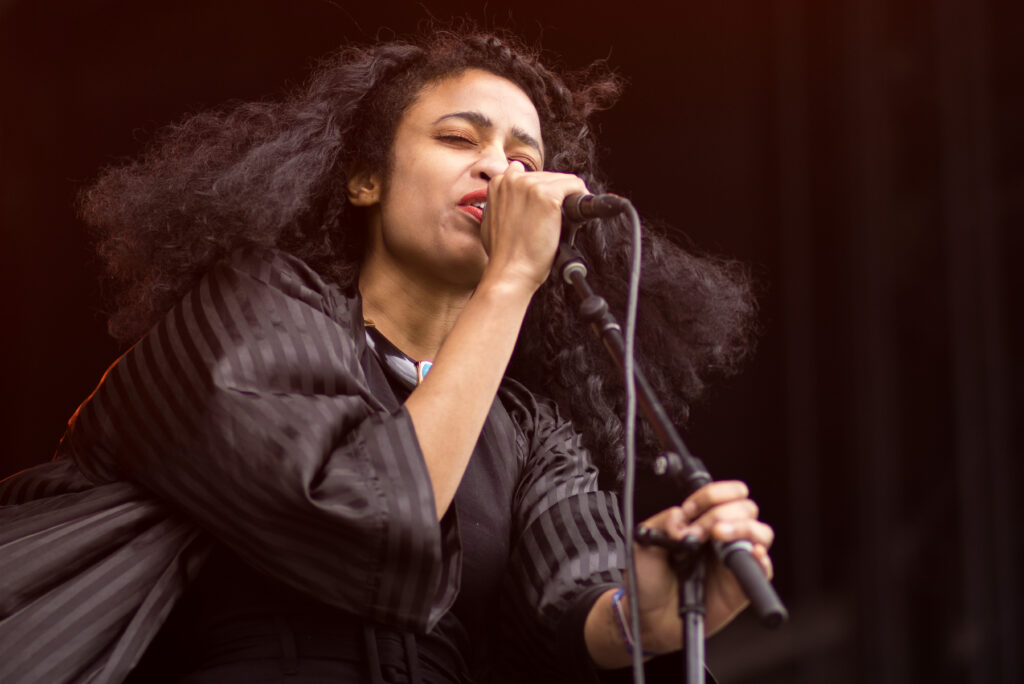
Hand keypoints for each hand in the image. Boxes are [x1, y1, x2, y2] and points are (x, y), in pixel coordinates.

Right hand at [479, 161, 587, 291]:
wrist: (510, 270)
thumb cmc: (504, 253)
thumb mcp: (492, 220)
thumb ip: (502, 202)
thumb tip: (513, 194)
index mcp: (499, 183)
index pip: (530, 176)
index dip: (541, 193)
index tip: (547, 209)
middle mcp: (513, 179)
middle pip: (547, 177)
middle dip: (556, 195)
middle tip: (559, 219)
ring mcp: (530, 185)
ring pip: (562, 180)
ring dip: (568, 197)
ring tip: (568, 219)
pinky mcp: (547, 195)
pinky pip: (574, 185)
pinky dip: (581, 195)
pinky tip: (578, 214)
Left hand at [632, 480, 774, 651]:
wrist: (647, 617)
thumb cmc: (647, 580)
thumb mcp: (645, 540)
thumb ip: (665, 521)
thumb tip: (683, 518)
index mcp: (700, 522)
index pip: (723, 495)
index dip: (712, 495)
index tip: (691, 509)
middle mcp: (721, 538)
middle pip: (746, 508)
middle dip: (721, 513)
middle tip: (699, 532)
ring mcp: (733, 560)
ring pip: (761, 533)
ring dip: (743, 528)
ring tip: (720, 536)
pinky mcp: (741, 586)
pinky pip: (764, 569)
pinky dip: (762, 559)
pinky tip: (750, 554)